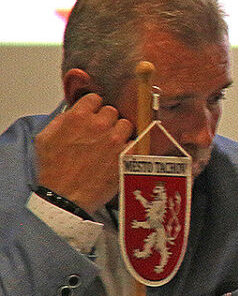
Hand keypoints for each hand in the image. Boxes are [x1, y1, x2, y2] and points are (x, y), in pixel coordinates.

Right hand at [34, 94, 132, 214]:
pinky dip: (129, 146)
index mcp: (78, 118)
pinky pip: (135, 141)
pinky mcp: (126, 154)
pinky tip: (120, 152)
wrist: (65, 196)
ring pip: (126, 124)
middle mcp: (99, 125)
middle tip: (99, 132)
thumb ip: (61, 120)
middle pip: (111, 111)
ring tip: (111, 143)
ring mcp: (115, 140)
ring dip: (120, 131)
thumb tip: (74, 111)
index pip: (95, 99)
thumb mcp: (45, 138)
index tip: (92, 115)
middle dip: (106, 120)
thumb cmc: (53, 170)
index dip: (92, 107)